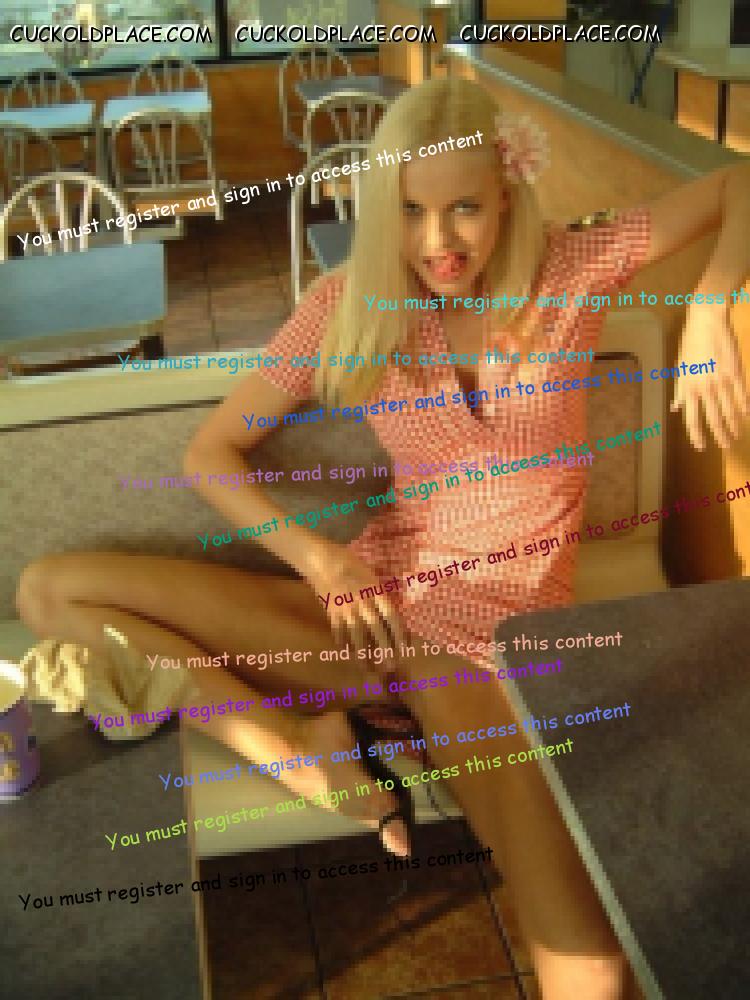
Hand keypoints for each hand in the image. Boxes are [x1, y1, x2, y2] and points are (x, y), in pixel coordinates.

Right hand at [304, 545, 405, 658]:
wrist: (322, 560)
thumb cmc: (351, 564)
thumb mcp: (371, 575)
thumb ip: (381, 595)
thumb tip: (393, 616)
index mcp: (375, 590)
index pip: (391, 615)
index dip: (399, 633)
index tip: (405, 649)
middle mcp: (363, 601)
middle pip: (376, 628)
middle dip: (384, 648)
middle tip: (391, 666)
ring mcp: (345, 607)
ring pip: (356, 635)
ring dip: (363, 653)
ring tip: (368, 668)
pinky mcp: (331, 611)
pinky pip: (339, 631)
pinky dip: (344, 644)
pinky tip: (349, 654)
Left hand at [671, 305, 749, 450]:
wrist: (707, 322)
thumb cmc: (691, 344)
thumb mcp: (680, 368)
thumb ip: (680, 390)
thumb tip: (675, 408)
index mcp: (688, 388)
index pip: (692, 420)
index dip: (697, 436)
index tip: (702, 446)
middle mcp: (705, 388)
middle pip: (714, 419)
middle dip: (720, 435)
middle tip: (726, 445)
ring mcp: (722, 381)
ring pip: (730, 411)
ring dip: (734, 425)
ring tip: (736, 433)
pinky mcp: (736, 373)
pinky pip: (742, 396)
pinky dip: (745, 408)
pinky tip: (746, 415)